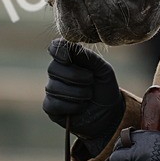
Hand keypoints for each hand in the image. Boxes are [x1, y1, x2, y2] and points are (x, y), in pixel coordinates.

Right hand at [42, 38, 124, 155]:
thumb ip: (88, 57)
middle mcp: (57, 72)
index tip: (68, 58)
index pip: (55, 48)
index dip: (58, 51)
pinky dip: (70, 106)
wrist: (108, 113)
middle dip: (75, 76)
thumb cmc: (104, 87)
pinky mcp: (50, 107)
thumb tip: (71, 47)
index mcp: (68, 58)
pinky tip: (80, 107)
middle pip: (53, 68)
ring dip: (76, 93)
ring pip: (53, 88)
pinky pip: (52, 104)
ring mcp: (52, 89)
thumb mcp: (103, 69)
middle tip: (90, 81)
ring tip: (88, 96)